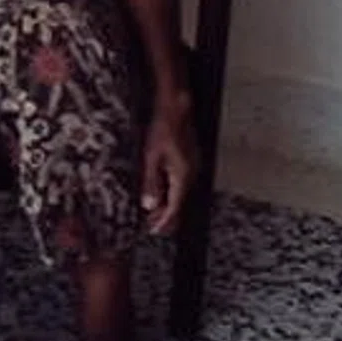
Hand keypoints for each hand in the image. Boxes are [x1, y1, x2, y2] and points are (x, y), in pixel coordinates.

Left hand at [140, 96, 196, 234]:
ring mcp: (193, 167)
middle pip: (179, 202)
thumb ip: (151, 182)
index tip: (155, 230)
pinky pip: (181, 183)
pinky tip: (162, 192)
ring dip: (168, 203)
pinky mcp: (190, 161)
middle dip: (166, 216)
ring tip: (154, 212)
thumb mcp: (151, 156)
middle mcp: (191, 174)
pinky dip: (171, 191)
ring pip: (180, 193)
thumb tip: (149, 204)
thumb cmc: (163, 129)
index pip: (175, 207)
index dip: (164, 221)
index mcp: (182, 176)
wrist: (176, 110)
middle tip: (152, 225)